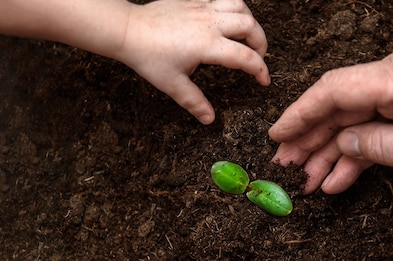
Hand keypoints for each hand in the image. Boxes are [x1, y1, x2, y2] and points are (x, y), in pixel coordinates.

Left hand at [115, 0, 269, 123]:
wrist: (129, 30)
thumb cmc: (148, 55)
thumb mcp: (172, 84)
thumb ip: (194, 102)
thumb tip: (209, 119)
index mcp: (207, 45)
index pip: (245, 57)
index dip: (260, 70)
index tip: (264, 80)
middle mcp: (210, 24)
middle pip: (250, 27)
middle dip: (261, 43)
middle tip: (258, 57)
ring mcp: (203, 9)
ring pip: (241, 7)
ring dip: (250, 22)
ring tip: (248, 37)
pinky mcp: (196, 0)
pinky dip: (234, 9)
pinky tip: (229, 21)